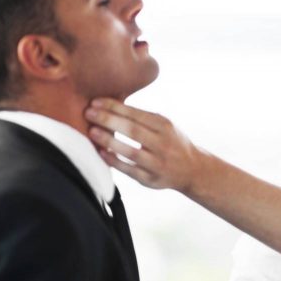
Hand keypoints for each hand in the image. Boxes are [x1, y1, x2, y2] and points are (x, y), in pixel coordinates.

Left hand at [84, 98, 201, 192]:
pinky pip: (130, 170)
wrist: (192, 169)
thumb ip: (142, 117)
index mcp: (164, 126)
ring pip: (131, 151)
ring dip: (109, 141)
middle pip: (132, 130)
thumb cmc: (171, 142)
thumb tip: (110, 104)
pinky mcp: (151, 179)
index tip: (95, 102)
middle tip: (88, 113)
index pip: (136, 114)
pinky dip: (114, 161)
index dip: (114, 107)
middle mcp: (163, 144)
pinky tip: (101, 153)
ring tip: (92, 132)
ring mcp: (158, 163)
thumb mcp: (164, 125)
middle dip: (108, 120)